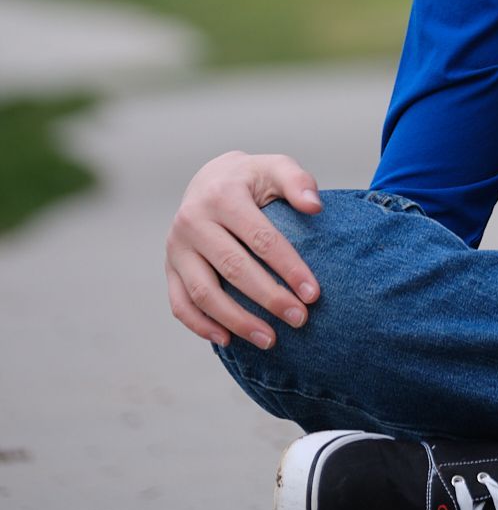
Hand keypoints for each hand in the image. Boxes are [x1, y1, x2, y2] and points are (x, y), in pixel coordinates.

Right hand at [165, 151, 322, 348]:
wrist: (208, 180)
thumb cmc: (250, 180)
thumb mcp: (275, 168)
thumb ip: (297, 182)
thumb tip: (315, 206)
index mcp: (222, 195)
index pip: (261, 238)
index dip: (288, 268)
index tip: (313, 294)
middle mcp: (193, 220)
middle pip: (233, 267)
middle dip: (269, 298)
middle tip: (299, 319)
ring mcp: (176, 247)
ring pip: (203, 292)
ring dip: (236, 321)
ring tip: (270, 340)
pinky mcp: (169, 267)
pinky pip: (179, 303)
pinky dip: (201, 326)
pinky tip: (228, 340)